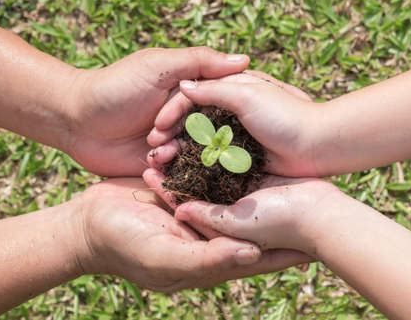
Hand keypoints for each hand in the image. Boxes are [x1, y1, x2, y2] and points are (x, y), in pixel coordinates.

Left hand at [64, 47, 250, 176]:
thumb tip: (244, 60)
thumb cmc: (115, 87)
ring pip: (197, 151)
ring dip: (179, 148)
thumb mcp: (158, 66)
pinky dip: (169, 164)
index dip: (221, 106)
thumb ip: (198, 62)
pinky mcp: (163, 161)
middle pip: (212, 128)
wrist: (76, 120)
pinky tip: (153, 158)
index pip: (222, 98)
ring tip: (156, 143)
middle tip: (172, 129)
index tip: (219, 112)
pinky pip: (180, 168)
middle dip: (195, 131)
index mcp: (191, 89)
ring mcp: (176, 139)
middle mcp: (188, 115)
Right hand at [73, 178, 311, 291]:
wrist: (88, 224)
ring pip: (237, 196)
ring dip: (262, 185)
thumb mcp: (167, 257)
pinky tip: (249, 150)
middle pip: (255, 223)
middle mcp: (210, 232)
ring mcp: (198, 209)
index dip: (289, 248)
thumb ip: (208, 259)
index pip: (259, 253)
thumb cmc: (124, 247)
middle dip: (284, 211)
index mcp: (211, 253)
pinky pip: (213, 178)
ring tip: (292, 169)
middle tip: (318, 197)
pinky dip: (230, 167)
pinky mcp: (185, 189)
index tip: (322, 240)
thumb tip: (253, 255)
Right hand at [147, 71, 321, 176]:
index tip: (157, 128)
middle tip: (153, 148)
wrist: (316, 145)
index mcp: (230, 90)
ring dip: (178, 150)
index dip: (171, 112)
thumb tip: (182, 87)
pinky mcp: (240, 156)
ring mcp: (234, 135)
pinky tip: (178, 172)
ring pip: (197, 142)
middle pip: (190, 121)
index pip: (191, 98)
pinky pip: (212, 159)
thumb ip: (213, 90)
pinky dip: (195, 164)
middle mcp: (228, 111)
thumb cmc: (284, 116)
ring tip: (160, 162)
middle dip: (170, 134)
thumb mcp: (247, 95)